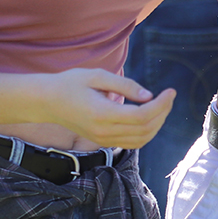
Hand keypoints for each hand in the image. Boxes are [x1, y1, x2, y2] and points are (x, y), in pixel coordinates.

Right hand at [40, 68, 175, 148]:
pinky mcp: (103, 142)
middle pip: (145, 129)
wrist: (47, 102)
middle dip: (163, 112)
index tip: (171, 91)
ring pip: (141, 140)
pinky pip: (132, 143)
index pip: (141, 116)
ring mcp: (103, 140)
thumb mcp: (97, 76)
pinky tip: (150, 115)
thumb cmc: (71, 83)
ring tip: (163, 105)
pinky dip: (147, 131)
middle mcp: (103, 132)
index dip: (161, 105)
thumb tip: (149, 95)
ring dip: (157, 124)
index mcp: (102, 114)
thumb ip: (124, 85)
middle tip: (169, 95)